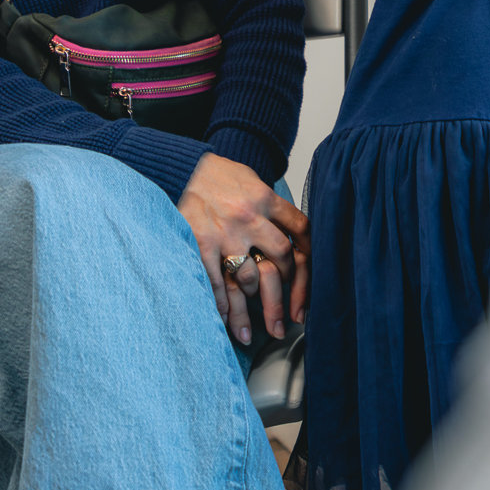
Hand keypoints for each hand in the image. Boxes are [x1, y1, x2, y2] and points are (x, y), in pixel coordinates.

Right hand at [177, 153, 310, 344]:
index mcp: (265, 198)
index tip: (308, 278)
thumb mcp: (250, 180)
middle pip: (282, 258)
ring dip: (253, 301)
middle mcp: (250, 217)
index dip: (310, 256)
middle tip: (287, 315)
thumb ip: (269, 205)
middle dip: (287, 288)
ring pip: (251, 278)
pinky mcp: (201, 245)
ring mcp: (225, 234)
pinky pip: (216, 283)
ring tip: (251, 322)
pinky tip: (224, 321)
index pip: (301, 230)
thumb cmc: (215, 175)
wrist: (179, 166)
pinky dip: (222, 305)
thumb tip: (289, 233)